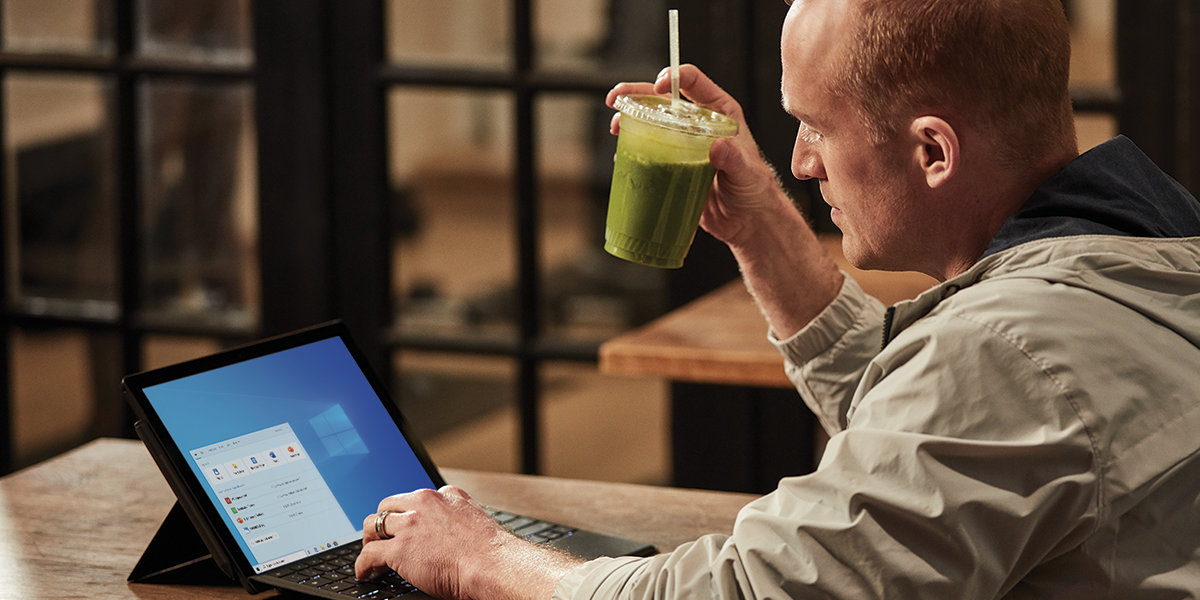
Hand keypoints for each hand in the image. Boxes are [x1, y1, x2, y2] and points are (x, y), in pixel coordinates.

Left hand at [354, 486, 583, 599]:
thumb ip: (459, 518)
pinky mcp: (399, 548)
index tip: (405, 523)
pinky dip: (363, 565)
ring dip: (370, 539)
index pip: (415, 498)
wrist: (492, 564)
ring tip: (370, 552)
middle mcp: (424, 504)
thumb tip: (452, 533)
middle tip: (381, 537)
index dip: (407, 513)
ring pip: (373, 524)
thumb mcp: (475, 521)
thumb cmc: (491, 552)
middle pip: (388, 505)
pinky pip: (369, 554)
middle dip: (383, 522)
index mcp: (445, 496)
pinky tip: (365, 572)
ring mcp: (410, 525)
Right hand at [606, 64, 792, 249]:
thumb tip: (717, 145)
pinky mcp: (672, 164)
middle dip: (636, 93)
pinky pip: (649, 150)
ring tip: (615, 126)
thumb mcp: (747, 173)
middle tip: (616, 98)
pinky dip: (632, 148)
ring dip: (629, 118)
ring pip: (651, 121)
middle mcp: (698, 123)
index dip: (674, 77)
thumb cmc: (755, 192)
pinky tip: (622, 154)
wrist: (746, 221)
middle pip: (663, 98)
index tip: (658, 86)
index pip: (695, 83)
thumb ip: (734, 159)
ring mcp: (683, 143)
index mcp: (720, 113)